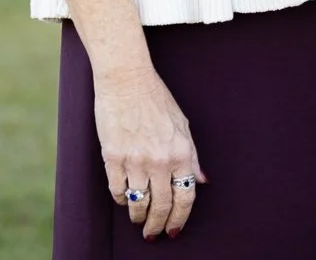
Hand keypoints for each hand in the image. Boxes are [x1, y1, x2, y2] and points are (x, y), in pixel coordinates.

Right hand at [95, 64, 205, 238]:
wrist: (127, 80)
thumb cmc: (156, 99)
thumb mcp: (183, 125)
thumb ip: (192, 156)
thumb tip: (202, 180)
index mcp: (181, 152)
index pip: (185, 197)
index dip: (180, 218)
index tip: (175, 230)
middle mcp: (160, 160)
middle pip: (161, 206)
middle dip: (158, 225)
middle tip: (153, 234)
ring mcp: (135, 160)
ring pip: (138, 203)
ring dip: (138, 217)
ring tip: (138, 220)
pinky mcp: (113, 157)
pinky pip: (117, 190)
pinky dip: (121, 200)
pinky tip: (124, 200)